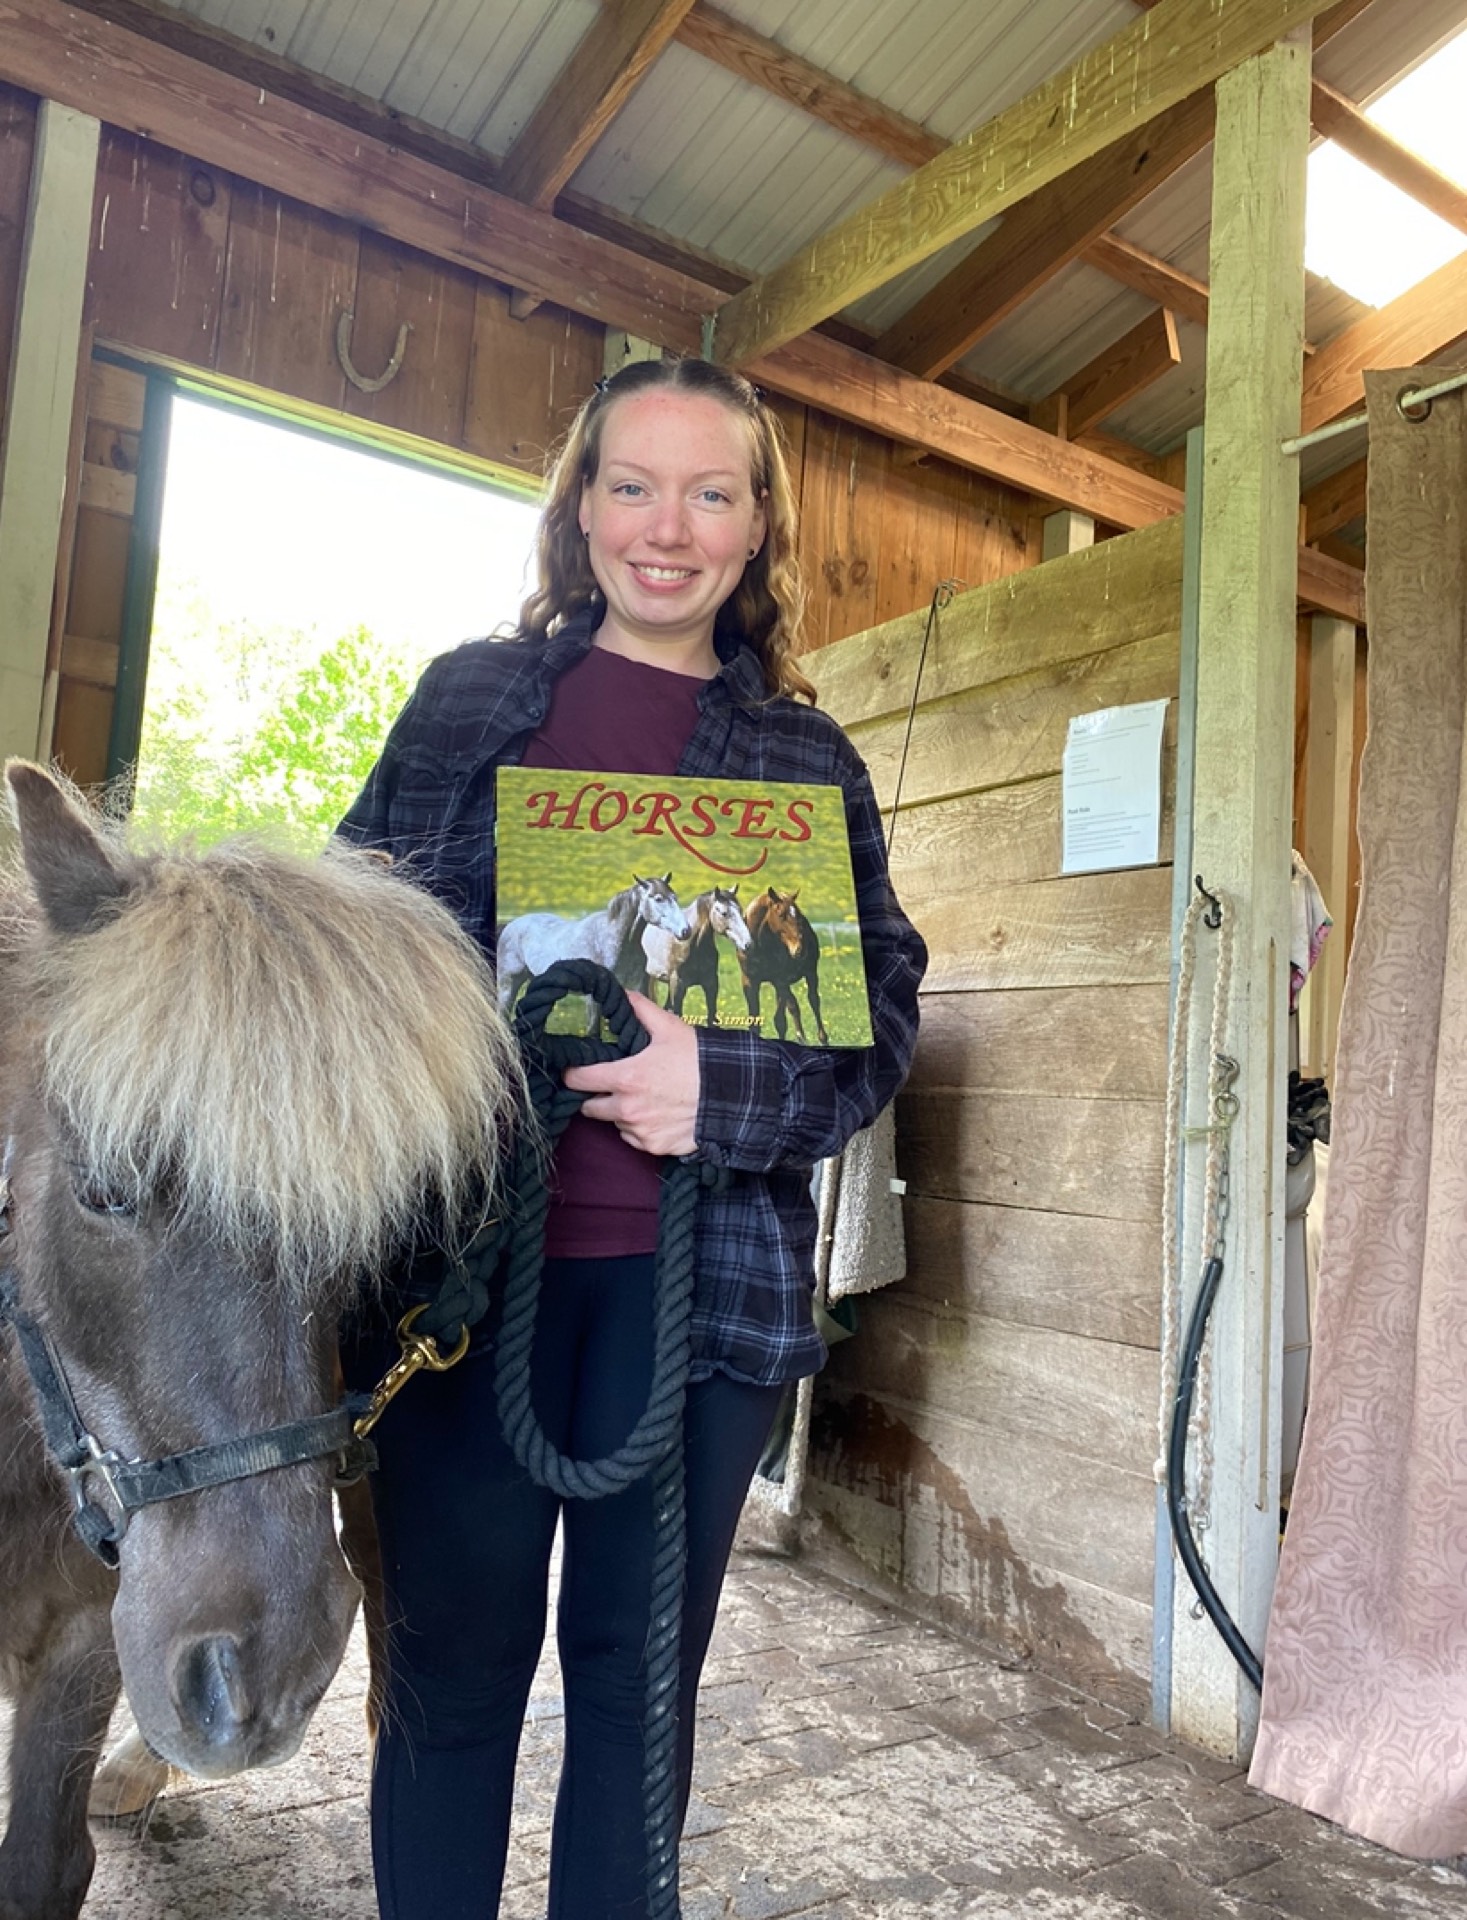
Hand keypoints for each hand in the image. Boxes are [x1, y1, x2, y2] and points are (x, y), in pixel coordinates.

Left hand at [562, 990, 700, 1156]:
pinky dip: (640, 1129)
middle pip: (590, 1107)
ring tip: (645, 1099)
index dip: (574, 1073)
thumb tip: (622, 994)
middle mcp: (627, 1108)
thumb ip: (641, 1010)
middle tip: (616, 1086)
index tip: (576, 1071)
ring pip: (615, 1123)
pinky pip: (635, 1139)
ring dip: (621, 1113)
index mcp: (626, 1077)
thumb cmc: (700, 1061)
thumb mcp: (671, 1029)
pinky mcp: (654, 1147)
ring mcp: (640, 1131)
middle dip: (597, 1097)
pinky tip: (658, 1115)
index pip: (579, 1079)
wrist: (733, 1097)